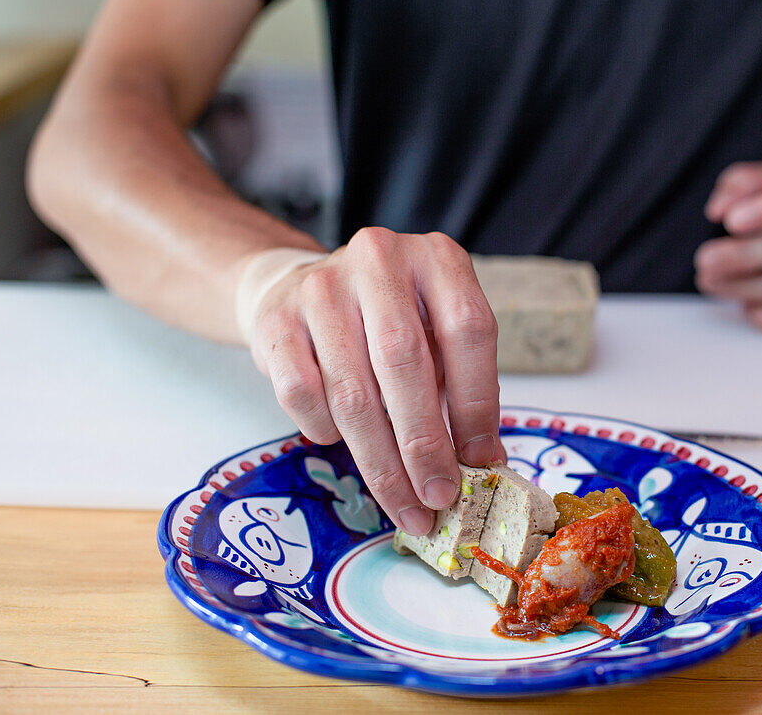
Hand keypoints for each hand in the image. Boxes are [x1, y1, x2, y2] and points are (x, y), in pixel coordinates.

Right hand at [235, 229, 504, 534]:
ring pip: (353, 392)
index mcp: (437, 259)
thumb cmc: (386, 322)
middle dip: (424, 444)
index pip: (468, 331)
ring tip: (405, 503)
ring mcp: (322, 287)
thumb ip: (461, 388)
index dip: (478, 403)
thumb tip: (485, 466)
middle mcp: (379, 260)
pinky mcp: (277, 320)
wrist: (298, 285)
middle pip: (406, 363)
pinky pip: (302, 395)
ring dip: (382, 462)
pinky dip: (326, 431)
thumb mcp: (436, 334)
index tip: (482, 461)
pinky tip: (342, 441)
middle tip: (439, 496)